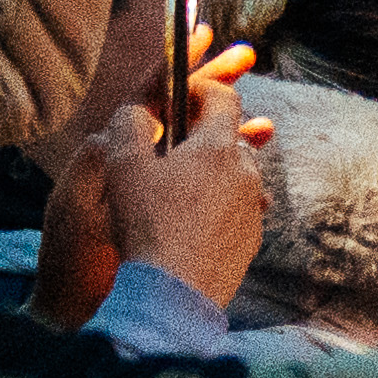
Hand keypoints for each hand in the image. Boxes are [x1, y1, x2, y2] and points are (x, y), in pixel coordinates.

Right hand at [43, 96, 268, 314]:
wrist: (175, 289)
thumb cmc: (147, 223)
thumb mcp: (122, 166)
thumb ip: (128, 126)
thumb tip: (136, 110)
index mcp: (217, 147)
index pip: (224, 99)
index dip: (203, 88)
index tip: (184, 92)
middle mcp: (246, 173)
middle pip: (230, 140)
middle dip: (204, 136)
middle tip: (172, 144)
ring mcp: (254, 208)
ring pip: (235, 177)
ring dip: (211, 173)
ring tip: (176, 187)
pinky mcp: (252, 238)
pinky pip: (237, 210)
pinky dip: (218, 206)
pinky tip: (188, 220)